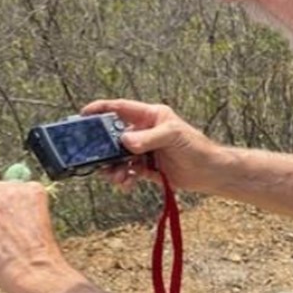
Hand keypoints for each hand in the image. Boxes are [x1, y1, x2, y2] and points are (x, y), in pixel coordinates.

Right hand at [81, 99, 218, 192]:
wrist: (209, 172)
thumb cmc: (195, 146)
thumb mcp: (172, 136)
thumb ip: (148, 138)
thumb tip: (125, 141)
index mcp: (150, 116)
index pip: (120, 108)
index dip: (101, 109)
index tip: (83, 114)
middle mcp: (144, 132)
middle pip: (114, 137)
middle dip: (104, 148)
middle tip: (96, 158)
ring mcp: (144, 150)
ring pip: (119, 157)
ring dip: (113, 167)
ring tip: (116, 177)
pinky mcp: (146, 168)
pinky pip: (127, 172)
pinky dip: (124, 178)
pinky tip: (126, 184)